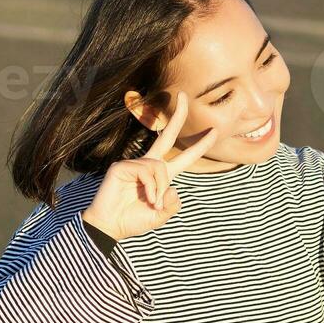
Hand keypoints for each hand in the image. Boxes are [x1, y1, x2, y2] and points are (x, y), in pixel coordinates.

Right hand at [82, 94, 216, 241]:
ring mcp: (134, 164)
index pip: (183, 157)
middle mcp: (149, 165)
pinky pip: (147, 172)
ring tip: (152, 204)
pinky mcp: (122, 166)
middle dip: (178, 116)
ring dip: (160, 189)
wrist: (108, 227)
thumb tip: (173, 188)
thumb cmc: (132, 220)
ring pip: (160, 167)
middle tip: (185, 95)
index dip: (199, 145)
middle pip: (167, 136)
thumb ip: (172, 205)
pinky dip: (152, 188)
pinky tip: (146, 198)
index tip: (215, 132)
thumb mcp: (160, 216)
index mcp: (161, 176)